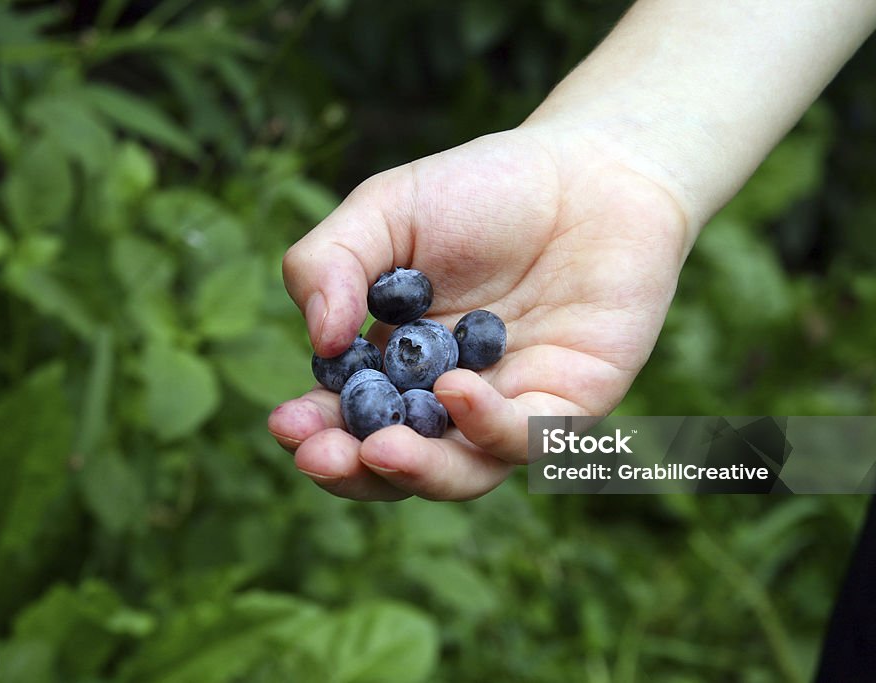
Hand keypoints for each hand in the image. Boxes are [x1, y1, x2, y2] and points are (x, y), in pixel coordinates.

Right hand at [268, 124, 687, 500]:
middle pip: (398, 463)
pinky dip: (488, 426)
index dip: (316, 430)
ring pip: (462, 472)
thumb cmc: (485, 190)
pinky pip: (526, 438)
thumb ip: (333, 263)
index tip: (284, 424)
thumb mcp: (387, 211)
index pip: (350, 418)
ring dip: (417, 470)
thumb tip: (320, 340)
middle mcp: (451, 399)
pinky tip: (456, 391)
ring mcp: (510, 408)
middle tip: (320, 457)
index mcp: (399, 363)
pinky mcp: (569, 405)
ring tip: (379, 447)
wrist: (590, 170)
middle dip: (354, 469)